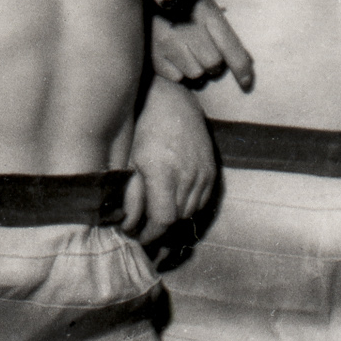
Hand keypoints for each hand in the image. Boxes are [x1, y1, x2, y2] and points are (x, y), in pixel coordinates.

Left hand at [126, 79, 216, 244]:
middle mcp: (189, 176)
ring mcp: (204, 173)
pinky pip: (202, 200)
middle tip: (143, 228)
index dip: (150, 234)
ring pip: (191, 212)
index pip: (163, 220)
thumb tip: (128, 226)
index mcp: (164, 174)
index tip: (137, 237)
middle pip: (178, 219)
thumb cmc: (142, 130)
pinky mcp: (212, 171)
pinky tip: (173, 201)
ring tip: (157, 215)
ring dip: (175, 217)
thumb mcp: (128, 163)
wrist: (171, 103)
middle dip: (160, 228)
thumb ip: (130, 197)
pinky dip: (188, 206)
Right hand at [152, 2, 255, 88]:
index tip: (247, 83)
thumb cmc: (181, 3)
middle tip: (203, 52)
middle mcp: (188, 29)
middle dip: (213, 63)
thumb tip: (245, 63)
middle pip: (213, 64)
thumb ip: (222, 31)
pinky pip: (176, 76)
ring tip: (185, 52)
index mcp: (206, 13)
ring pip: (195, 73)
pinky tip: (171, 56)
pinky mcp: (153, 54)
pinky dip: (177, 71)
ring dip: (195, 68)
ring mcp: (168, 42)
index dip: (242, 69)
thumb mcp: (205, 7)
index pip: (231, 48)